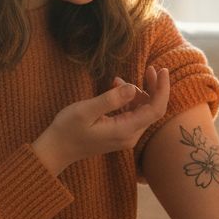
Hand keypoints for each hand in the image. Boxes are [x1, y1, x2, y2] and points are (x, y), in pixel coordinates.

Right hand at [32, 66, 170, 173]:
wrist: (56, 150)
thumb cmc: (67, 130)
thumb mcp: (85, 111)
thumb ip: (111, 99)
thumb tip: (132, 87)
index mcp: (125, 130)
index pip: (155, 109)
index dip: (162, 89)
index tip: (163, 70)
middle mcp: (130, 135)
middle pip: (152, 109)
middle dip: (154, 88)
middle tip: (149, 68)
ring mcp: (126, 136)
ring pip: (143, 111)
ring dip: (137, 93)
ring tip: (117, 80)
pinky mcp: (119, 134)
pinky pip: (132, 114)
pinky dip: (128, 100)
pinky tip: (115, 89)